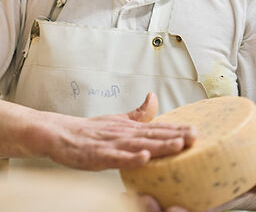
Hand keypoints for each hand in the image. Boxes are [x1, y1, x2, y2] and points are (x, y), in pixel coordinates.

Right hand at [40, 93, 195, 170]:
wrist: (58, 133)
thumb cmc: (89, 130)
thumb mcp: (117, 120)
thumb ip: (138, 114)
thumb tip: (154, 97)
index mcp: (129, 128)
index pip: (157, 128)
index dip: (177, 129)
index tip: (197, 131)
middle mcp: (123, 134)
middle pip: (152, 135)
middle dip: (175, 136)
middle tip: (195, 137)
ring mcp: (110, 144)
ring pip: (138, 144)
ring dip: (158, 145)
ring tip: (177, 145)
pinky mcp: (96, 154)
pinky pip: (115, 157)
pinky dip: (129, 158)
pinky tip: (143, 158)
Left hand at [137, 177, 255, 211]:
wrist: (227, 185)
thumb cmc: (234, 183)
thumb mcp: (242, 183)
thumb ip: (252, 182)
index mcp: (204, 209)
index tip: (174, 208)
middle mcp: (185, 210)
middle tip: (146, 200)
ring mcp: (171, 205)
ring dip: (138, 209)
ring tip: (127, 197)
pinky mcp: (162, 196)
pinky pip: (146, 203)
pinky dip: (134, 201)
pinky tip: (124, 193)